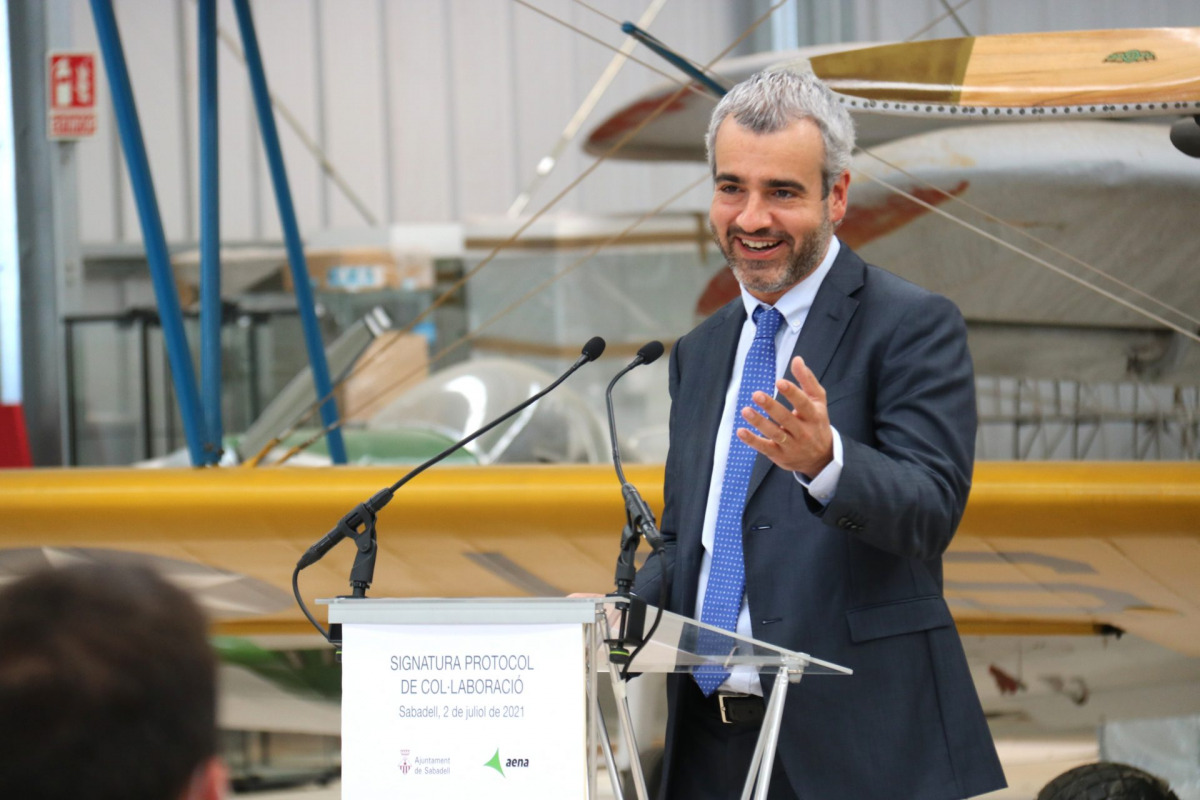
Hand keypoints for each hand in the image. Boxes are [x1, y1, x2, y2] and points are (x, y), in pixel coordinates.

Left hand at [737, 355, 832, 476]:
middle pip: (786, 419)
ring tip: (746, 410)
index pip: (803, 403)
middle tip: (756, 395)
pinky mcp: (779, 454)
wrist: (821, 457)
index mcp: (814, 415)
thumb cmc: (816, 422)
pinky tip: (741, 431)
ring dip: (759, 422)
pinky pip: (765, 447)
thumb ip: (807, 380)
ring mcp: (791, 445)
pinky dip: (752, 441)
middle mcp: (803, 431)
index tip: (779, 382)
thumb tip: (797, 359)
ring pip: (774, 433)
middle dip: (771, 407)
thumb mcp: (818, 401)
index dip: (792, 393)